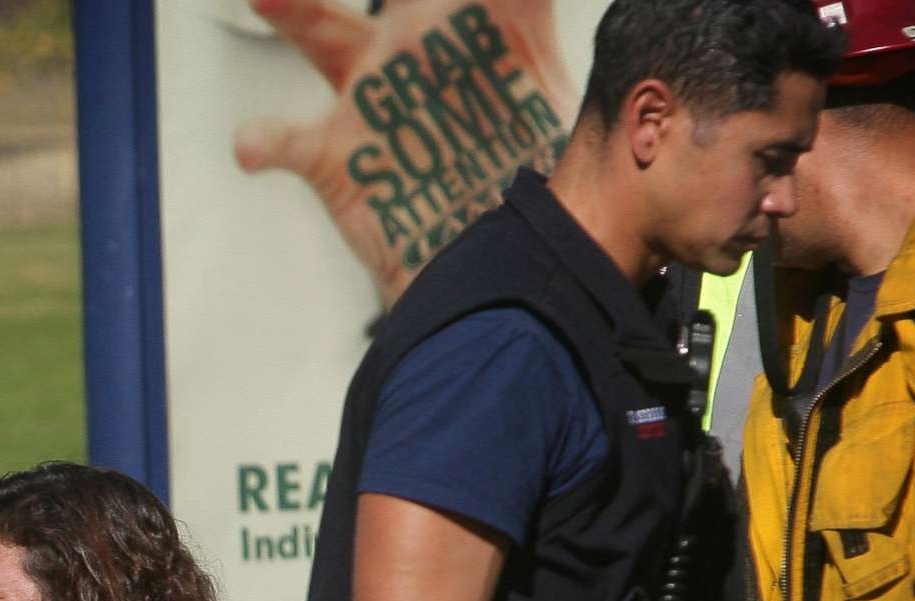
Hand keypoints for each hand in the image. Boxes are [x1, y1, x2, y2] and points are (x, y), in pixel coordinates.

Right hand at [232, 0, 571, 305]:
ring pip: (325, 33)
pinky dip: (264, 143)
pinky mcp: (336, 155)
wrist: (480, 261)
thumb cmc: (525, 187)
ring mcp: (372, 95)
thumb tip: (662, 40)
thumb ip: (601, 79)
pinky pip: (287, 143)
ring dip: (294, 9)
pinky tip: (252, 143)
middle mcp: (422, 46)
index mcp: (490, 28)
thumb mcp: (580, 117)